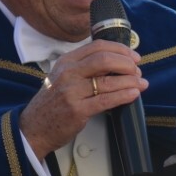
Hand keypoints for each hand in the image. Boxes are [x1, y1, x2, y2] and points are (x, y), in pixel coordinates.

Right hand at [19, 40, 147, 158]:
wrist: (34, 128)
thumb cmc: (52, 103)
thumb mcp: (63, 76)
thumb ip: (85, 67)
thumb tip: (117, 62)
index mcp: (67, 61)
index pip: (98, 46)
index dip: (120, 49)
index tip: (133, 56)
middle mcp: (68, 73)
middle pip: (105, 59)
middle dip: (127, 64)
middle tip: (138, 71)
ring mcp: (72, 91)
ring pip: (108, 80)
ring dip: (130, 81)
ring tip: (141, 83)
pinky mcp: (77, 110)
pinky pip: (106, 100)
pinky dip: (123, 95)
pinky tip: (133, 94)